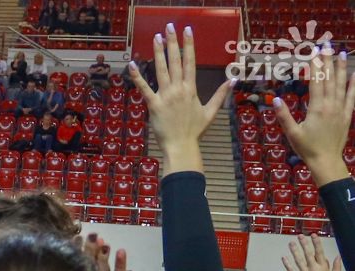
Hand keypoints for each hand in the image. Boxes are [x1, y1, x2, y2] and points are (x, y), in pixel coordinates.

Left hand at [126, 24, 230, 172]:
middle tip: (169, 27)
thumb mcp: (211, 112)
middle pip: (176, 61)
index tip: (187, 31)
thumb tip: (234, 80)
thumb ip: (221, 94)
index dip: (188, 45)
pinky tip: (132, 65)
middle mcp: (179, 89)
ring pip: (161, 70)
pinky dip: (137, 77)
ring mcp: (166, 96)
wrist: (181, 146)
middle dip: (172, 43)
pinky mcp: (153, 105)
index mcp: (192, 89)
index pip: (190, 62)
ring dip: (158, 53)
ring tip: (156, 37)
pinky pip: (144, 89)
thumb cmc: (194, 131)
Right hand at [273, 47, 354, 186]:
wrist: (326, 160)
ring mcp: (341, 109)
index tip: (313, 52)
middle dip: (328, 61)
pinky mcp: (346, 114)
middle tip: (327, 46)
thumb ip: (284, 116)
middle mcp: (331, 105)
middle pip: (330, 78)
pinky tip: (353, 74)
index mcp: (317, 108)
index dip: (315, 66)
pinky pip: (351, 96)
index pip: (316, 81)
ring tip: (342, 53)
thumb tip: (275, 99)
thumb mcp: (292, 133)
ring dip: (341, 68)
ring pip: (342, 84)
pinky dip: (352, 84)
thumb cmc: (307, 148)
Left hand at [283, 237, 343, 270]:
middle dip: (304, 244)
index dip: (316, 243)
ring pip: (299, 261)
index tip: (313, 235)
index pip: (320, 253)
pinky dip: (287, 264)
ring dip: (295, 251)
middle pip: (308, 254)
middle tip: (300, 236)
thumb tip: (338, 256)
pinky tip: (284, 258)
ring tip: (291, 243)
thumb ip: (337, 266)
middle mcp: (314, 270)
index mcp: (324, 268)